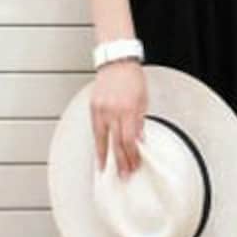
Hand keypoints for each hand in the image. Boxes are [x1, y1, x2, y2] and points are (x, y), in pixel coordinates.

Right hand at [90, 59, 147, 178]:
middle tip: (123, 175)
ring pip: (102, 139)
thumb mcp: (144, 100)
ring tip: (105, 170)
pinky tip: (99, 152)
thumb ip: (141, 121)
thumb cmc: (132, 78)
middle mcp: (113, 111)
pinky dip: (98, 143)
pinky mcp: (93, 107)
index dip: (132, 156)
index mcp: (128, 109)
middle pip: (116, 143)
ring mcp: (101, 109)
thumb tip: (139, 140)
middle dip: (120, 161)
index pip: (130, 140)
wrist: (116, 61)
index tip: (135, 165)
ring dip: (105, 156)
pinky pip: (95, 130)